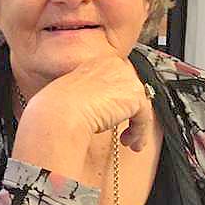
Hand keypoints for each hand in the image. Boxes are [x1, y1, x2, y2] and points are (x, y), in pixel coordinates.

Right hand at [32, 56, 153, 150]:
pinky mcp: (134, 96)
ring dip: (136, 126)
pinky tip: (131, 143)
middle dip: (130, 112)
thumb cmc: (59, 106)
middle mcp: (115, 66)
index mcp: (98, 61)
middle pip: (132, 91)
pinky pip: (144, 117)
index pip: (118, 79)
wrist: (61, 112)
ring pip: (139, 105)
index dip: (119, 99)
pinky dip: (140, 132)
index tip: (116, 115)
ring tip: (129, 141)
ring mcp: (126, 79)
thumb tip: (102, 107)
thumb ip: (92, 93)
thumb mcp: (76, 93)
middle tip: (125, 129)